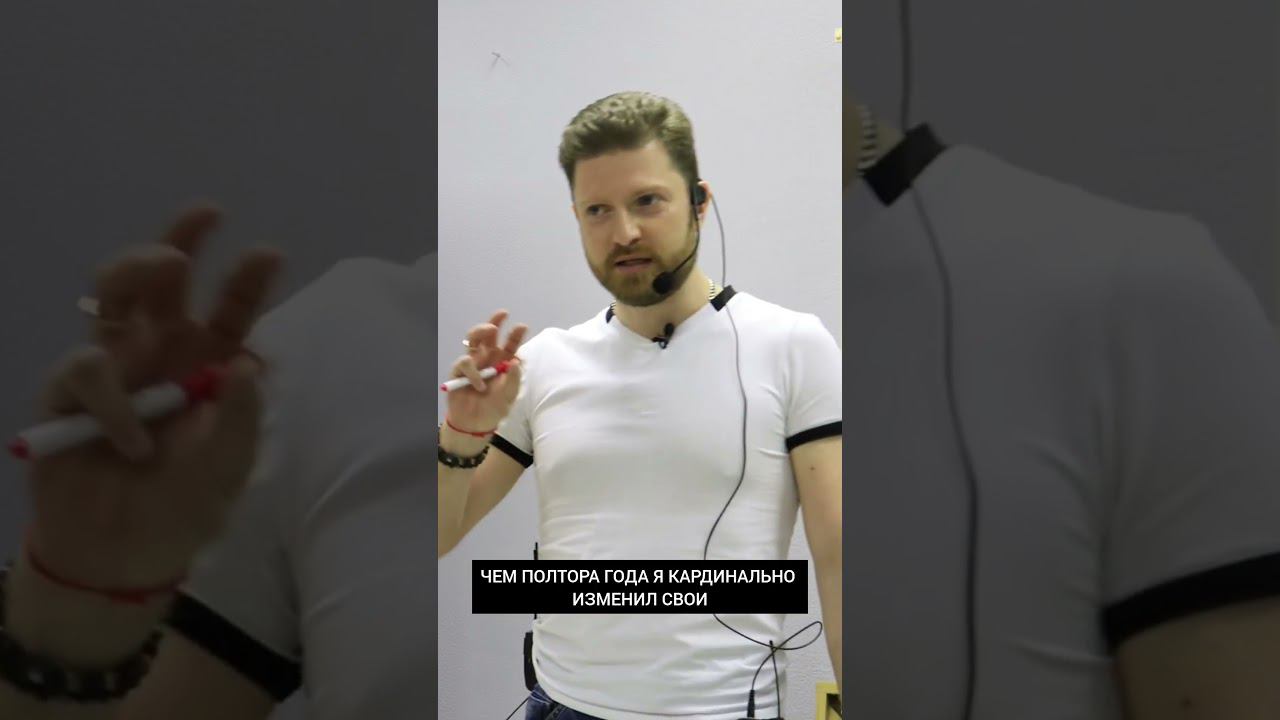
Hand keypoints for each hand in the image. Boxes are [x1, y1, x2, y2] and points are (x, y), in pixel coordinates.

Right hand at [24, 204, 283, 588]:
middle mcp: (161, 351)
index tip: (268, 253)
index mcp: (208, 363)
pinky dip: (114, 401)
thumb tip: (248, 362)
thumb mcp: (227, 470)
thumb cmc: (182, 507)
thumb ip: (240, 421)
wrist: (119, 554)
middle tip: (202, 222)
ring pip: (113, 294)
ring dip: (136, 267)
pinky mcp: (69, 392)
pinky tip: (133, 441)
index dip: (246, 279)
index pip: (230, 311)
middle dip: (179, 239)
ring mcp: (114, 365)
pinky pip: (87, 368)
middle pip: (161, 279)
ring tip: (168, 263)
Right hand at [444, 310, 526, 437]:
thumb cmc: (494, 407)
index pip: (510, 344)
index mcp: (503, 361)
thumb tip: (516, 361)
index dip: (515, 334)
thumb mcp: (509, 396)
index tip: (522, 327)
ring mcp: (473, 362)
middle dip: (495, 320)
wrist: (474, 423)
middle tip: (502, 315)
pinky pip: (465, 363)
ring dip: (481, 330)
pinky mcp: (459, 370)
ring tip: (490, 329)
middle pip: (489, 334)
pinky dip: (474, 373)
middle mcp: (488, 357)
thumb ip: (513, 379)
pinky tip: (480, 386)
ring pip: (473, 338)